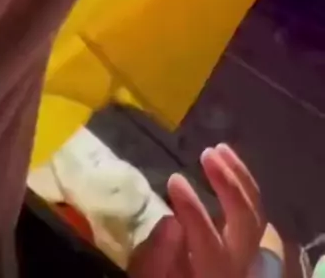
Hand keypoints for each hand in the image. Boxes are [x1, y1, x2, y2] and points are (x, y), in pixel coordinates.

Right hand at [130, 144, 264, 277]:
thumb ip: (157, 258)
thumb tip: (170, 222)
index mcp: (214, 275)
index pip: (208, 242)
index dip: (193, 210)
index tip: (174, 179)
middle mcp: (239, 263)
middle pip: (245, 223)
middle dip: (229, 185)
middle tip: (205, 154)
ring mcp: (248, 252)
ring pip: (256, 211)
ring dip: (239, 176)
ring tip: (218, 148)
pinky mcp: (248, 240)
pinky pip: (255, 208)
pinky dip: (244, 181)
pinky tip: (226, 158)